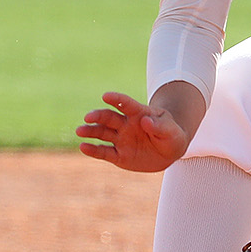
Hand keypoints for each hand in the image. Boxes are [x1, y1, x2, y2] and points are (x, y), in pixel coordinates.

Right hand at [76, 91, 190, 171]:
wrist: (169, 151)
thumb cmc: (170, 135)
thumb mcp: (171, 130)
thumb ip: (159, 126)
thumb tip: (145, 121)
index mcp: (138, 113)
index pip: (126, 104)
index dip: (116, 99)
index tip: (106, 96)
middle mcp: (125, 125)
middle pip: (109, 118)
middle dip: (98, 116)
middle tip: (88, 117)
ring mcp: (120, 139)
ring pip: (102, 134)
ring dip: (90, 132)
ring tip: (80, 131)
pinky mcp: (118, 155)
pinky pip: (104, 152)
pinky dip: (93, 150)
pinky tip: (83, 147)